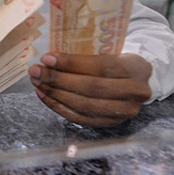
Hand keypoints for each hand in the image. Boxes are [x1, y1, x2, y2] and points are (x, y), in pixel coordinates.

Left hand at [28, 52, 152, 127]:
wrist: (137, 81)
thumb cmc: (117, 61)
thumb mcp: (111, 51)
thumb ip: (87, 54)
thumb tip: (49, 58)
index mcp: (137, 68)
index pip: (101, 66)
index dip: (72, 63)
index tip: (47, 58)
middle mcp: (135, 92)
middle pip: (91, 88)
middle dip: (58, 80)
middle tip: (36, 71)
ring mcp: (124, 111)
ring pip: (85, 105)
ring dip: (56, 93)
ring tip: (37, 82)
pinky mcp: (111, 123)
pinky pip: (81, 118)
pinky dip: (59, 107)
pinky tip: (45, 95)